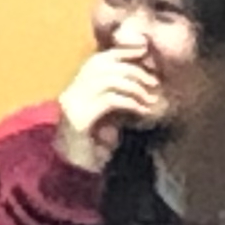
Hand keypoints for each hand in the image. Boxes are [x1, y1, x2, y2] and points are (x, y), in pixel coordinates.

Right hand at [56, 47, 167, 173]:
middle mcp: (70, 92)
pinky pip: (109, 100)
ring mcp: (72, 105)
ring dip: (134, 87)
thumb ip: (117, 96)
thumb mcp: (108, 115)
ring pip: (108, 80)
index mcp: (75, 88)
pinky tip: (142, 110)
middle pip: (104, 66)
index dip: (121, 52)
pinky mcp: (78, 119)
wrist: (74, 172)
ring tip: (150, 99)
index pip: (99, 59)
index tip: (143, 52)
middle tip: (153, 83)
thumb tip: (142, 80)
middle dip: (134, 71)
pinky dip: (130, 102)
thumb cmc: (94, 145)